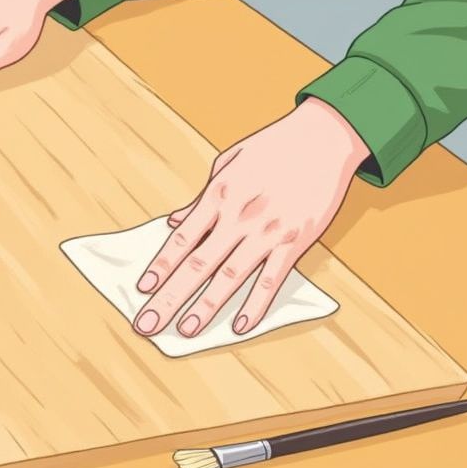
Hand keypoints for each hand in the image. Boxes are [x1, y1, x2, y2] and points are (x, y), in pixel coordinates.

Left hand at [132, 97, 369, 337]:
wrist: (324, 137)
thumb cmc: (274, 147)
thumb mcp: (228, 163)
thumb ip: (200, 197)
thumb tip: (174, 222)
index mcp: (218, 196)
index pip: (182, 240)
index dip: (160, 267)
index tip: (142, 289)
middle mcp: (238, 217)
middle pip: (197, 265)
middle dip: (169, 298)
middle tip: (148, 324)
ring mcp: (266, 232)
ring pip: (230, 277)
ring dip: (205, 307)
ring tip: (186, 330)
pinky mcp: (295, 243)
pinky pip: (271, 279)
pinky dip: (255, 305)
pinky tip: (239, 325)